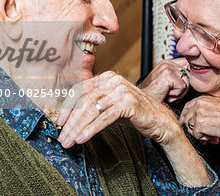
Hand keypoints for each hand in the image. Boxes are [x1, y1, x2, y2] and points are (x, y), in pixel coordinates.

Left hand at [57, 71, 212, 185]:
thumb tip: (69, 115)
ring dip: (78, 127)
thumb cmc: (134, 113)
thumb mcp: (110, 104)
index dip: (67, 107)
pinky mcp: (128, 103)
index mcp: (106, 77)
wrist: (160, 121)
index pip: (80, 90)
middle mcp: (113, 80)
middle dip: (70, 121)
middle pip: (84, 100)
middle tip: (62, 137)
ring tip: (70, 141)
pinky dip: (91, 129)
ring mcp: (121, 90)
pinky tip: (83, 138)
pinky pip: (104, 117)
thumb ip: (93, 103)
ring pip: (92, 109)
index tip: (59, 122)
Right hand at [138, 57, 189, 102]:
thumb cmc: (155, 97)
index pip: (189, 66)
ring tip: (167, 94)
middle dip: (183, 88)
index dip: (188, 79)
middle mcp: (167, 62)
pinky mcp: (167, 74)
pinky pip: (183, 87)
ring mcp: (166, 67)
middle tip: (170, 92)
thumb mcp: (170, 85)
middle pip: (191, 75)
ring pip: (187, 82)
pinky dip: (176, 95)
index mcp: (168, 63)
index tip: (178, 88)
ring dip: (180, 93)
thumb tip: (196, 77)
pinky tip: (166, 94)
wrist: (143, 105)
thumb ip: (181, 77)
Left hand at [179, 95, 219, 143]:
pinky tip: (214, 138)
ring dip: (201, 135)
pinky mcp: (199, 124)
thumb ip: (207, 109)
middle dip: (193, 128)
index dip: (186, 116)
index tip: (185, 122)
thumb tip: (198, 117)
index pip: (188, 106)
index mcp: (204, 99)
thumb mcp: (219, 106)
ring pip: (190, 127)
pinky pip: (196, 135)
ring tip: (212, 136)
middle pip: (186, 118)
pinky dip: (204, 139)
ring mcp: (198, 113)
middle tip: (203, 134)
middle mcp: (199, 104)